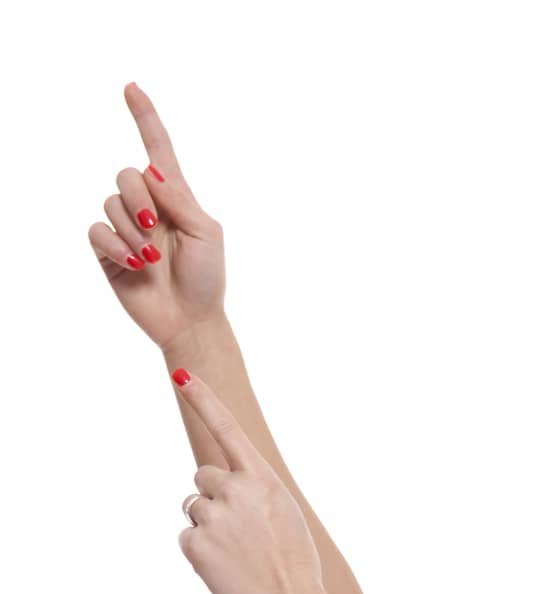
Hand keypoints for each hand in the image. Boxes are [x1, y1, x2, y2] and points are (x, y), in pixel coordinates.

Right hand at [88, 82, 226, 350]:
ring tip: (151, 257)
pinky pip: (97, 231)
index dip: (145, 119)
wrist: (192, 320)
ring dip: (131, 229)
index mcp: (175, 197)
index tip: (132, 88)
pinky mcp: (109, 252)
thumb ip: (181, 199)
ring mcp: (126, 228)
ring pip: (110, 203)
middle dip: (139, 197)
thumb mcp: (206, 233)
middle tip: (154, 227)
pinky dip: (116, 245)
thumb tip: (151, 171)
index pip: (157, 150)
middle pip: (126, 175)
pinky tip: (135, 264)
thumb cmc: (207, 278)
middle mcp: (147, 207)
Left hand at [172, 370, 326, 593]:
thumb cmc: (293, 562)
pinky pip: (186, 537)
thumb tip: (210, 483)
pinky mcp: (195, 544)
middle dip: (213, 497)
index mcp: (262, 478)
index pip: (227, 428)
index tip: (181, 373)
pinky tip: (224, 567)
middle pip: (203, 477)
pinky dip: (200, 553)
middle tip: (239, 531)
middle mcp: (235, 490)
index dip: (203, 399)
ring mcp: (213, 516)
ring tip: (236, 553)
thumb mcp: (283, 513)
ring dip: (207, 526)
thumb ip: (252, 490)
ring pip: (193, 508)